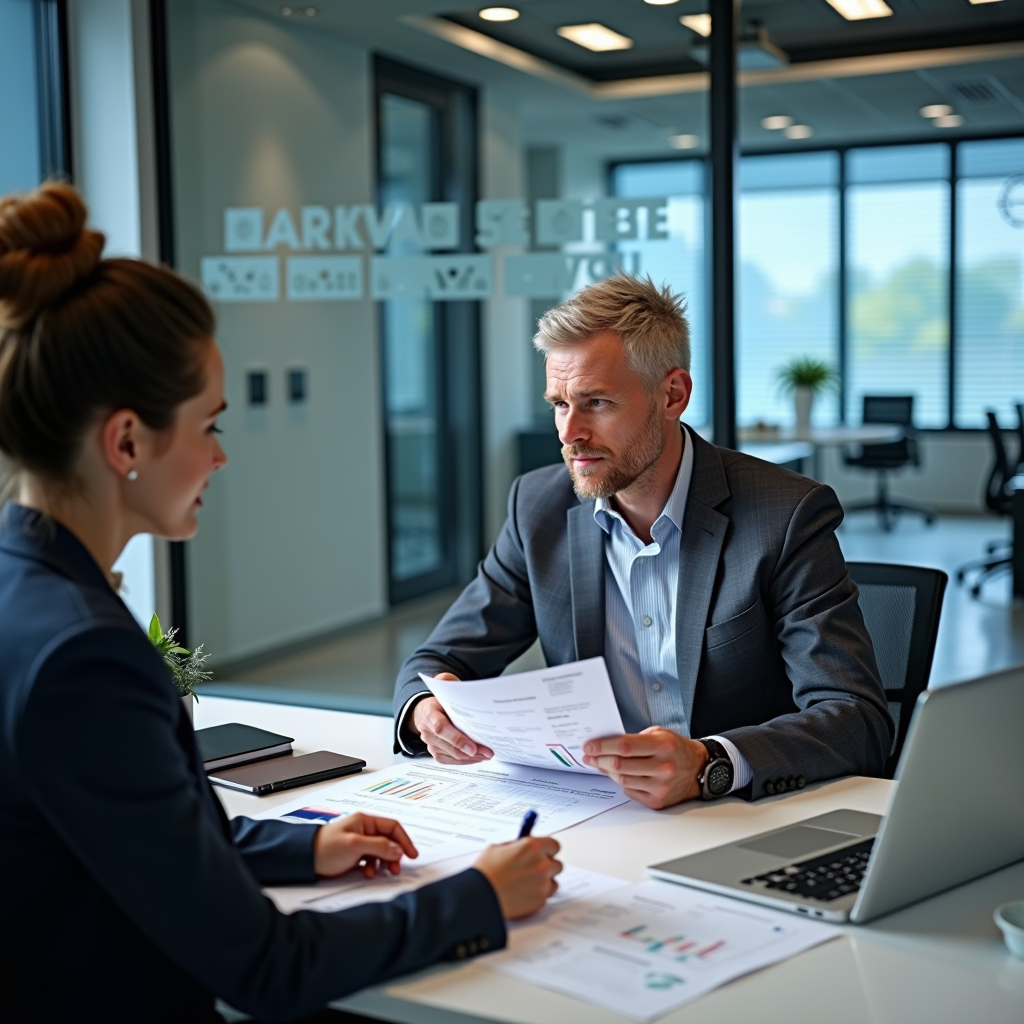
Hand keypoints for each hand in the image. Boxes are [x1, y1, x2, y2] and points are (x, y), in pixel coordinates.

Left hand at [313, 812, 417, 878]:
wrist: (304, 859)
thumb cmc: (326, 847)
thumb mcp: (355, 845)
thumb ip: (379, 846)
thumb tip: (399, 850)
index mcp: (365, 821)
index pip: (393, 827)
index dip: (404, 840)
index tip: (412, 855)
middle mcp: (364, 830)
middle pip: (389, 840)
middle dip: (394, 855)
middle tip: (395, 869)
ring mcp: (359, 842)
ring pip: (381, 852)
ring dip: (383, 863)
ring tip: (381, 873)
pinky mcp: (354, 855)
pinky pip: (371, 860)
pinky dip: (373, 867)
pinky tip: (367, 873)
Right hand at [412, 686, 493, 764]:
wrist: (425, 711)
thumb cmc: (439, 698)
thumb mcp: (443, 684)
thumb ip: (449, 682)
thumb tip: (457, 686)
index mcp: (429, 712)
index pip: (441, 728)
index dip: (457, 739)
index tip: (472, 747)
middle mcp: (427, 730)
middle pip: (448, 746)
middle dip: (470, 752)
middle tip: (488, 752)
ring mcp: (430, 742)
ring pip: (450, 756)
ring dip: (469, 758)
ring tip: (486, 755)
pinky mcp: (435, 751)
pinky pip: (449, 760)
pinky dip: (464, 761)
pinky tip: (476, 758)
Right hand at [473, 837, 562, 919]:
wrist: (479, 896)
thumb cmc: (485, 872)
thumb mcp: (498, 848)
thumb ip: (516, 846)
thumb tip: (524, 846)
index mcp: (532, 847)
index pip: (554, 845)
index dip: (547, 850)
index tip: (543, 853)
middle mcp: (541, 864)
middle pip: (557, 864)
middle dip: (546, 866)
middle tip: (533, 870)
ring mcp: (542, 884)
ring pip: (553, 882)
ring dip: (544, 882)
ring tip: (526, 884)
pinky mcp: (540, 901)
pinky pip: (545, 896)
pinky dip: (537, 896)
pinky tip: (522, 894)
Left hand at [582, 727, 709, 809]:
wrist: (698, 769)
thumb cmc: (676, 749)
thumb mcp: (658, 734)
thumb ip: (633, 738)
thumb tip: (605, 745)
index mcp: (663, 746)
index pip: (625, 746)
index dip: (603, 746)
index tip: (589, 746)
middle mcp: (663, 767)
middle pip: (620, 765)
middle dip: (599, 759)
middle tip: (589, 755)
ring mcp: (660, 787)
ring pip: (622, 779)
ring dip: (607, 771)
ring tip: (600, 763)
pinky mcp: (657, 801)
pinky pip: (630, 790)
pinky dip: (622, 781)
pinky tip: (620, 774)